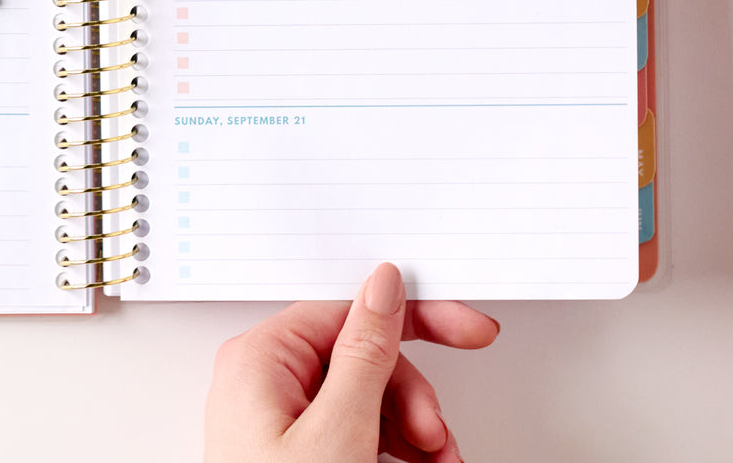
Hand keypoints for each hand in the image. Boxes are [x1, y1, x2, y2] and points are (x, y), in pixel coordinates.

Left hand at [205, 262, 498, 462]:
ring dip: (412, 437)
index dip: (418, 319)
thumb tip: (383, 286)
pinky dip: (394, 456)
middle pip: (366, 359)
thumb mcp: (337, 433)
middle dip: (414, 400)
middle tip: (437, 438)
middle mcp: (266, 382)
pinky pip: (357, 435)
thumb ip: (365, 353)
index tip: (470, 330)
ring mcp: (279, 423)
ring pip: (369, 401)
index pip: (353, 308)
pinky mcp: (296, 456)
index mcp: (262, 359)